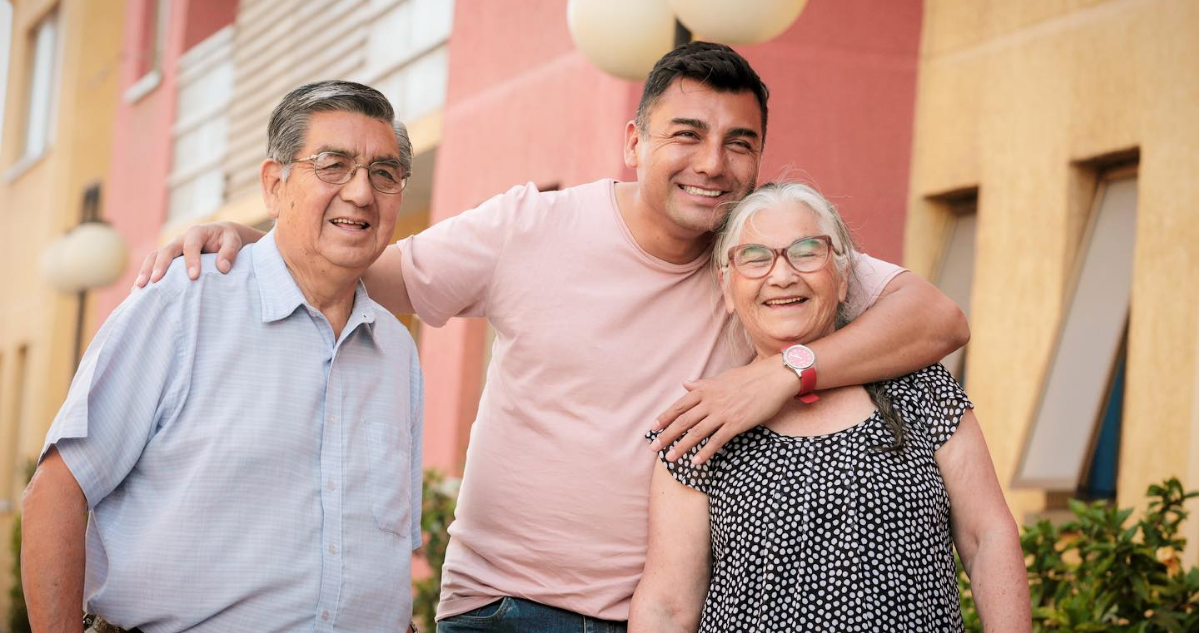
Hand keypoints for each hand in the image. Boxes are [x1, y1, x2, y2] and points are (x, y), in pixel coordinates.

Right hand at [132, 221, 246, 288]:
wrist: (220, 235)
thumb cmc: (227, 239)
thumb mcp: (233, 241)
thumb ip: (229, 252)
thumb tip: (222, 268)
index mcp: (196, 233)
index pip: (191, 246)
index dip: (191, 261)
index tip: (194, 277)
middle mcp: (180, 239)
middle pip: (166, 250)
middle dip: (160, 266)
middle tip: (155, 281)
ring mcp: (172, 248)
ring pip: (154, 257)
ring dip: (146, 271)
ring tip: (140, 287)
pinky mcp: (168, 258)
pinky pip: (152, 264)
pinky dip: (145, 276)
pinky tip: (138, 291)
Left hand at [651, 354, 797, 463]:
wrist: (773, 378)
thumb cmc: (749, 377)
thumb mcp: (721, 377)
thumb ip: (702, 384)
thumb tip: (686, 384)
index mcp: (705, 390)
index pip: (679, 405)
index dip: (664, 418)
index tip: (653, 428)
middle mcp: (710, 402)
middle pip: (683, 421)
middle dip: (667, 435)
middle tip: (654, 447)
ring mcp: (723, 413)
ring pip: (697, 432)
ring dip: (681, 446)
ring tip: (670, 458)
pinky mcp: (736, 423)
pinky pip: (717, 440)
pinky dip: (705, 452)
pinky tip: (696, 461)